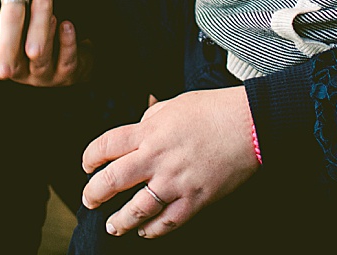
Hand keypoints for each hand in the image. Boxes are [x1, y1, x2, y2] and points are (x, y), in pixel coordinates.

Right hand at [0, 19, 90, 86]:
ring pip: (41, 62)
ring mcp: (45, 75)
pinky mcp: (67, 73)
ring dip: (44, 40)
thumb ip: (1, 21)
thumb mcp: (16, 30)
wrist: (69, 54)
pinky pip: (67, 61)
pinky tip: (67, 26)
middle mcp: (23, 72)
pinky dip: (67, 43)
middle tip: (12, 26)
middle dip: (12, 48)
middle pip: (13, 64)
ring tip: (49, 17)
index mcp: (6, 63)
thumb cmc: (35, 36)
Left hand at [80, 87, 259, 238]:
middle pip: (113, 180)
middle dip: (94, 193)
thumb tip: (139, 127)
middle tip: (89, 200)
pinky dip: (153, 230)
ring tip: (112, 226)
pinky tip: (145, 231)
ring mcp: (176, 181)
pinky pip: (168, 221)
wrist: (249, 124)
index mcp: (150, 131)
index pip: (107, 145)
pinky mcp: (196, 199)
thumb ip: (151, 117)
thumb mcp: (174, 104)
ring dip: (120, 220)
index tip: (87, 165)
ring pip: (137, 209)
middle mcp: (157, 157)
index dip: (90, 157)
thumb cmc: (213, 109)